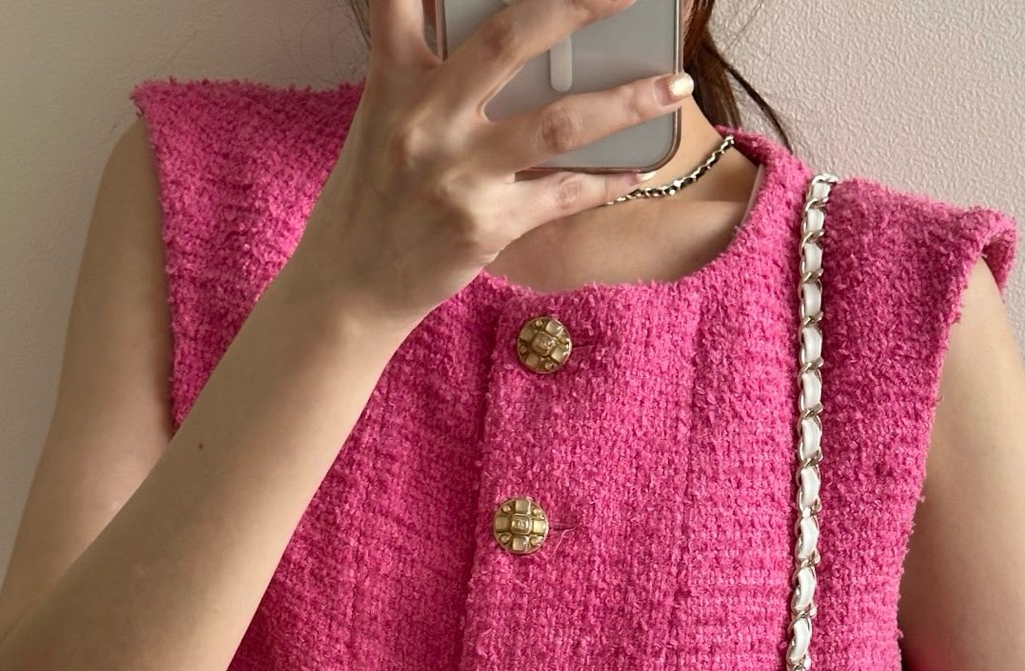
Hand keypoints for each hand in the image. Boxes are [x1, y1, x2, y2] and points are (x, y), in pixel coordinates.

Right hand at [287, 0, 686, 329]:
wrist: (350, 287)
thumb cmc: (372, 198)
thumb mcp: (382, 121)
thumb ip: (427, 76)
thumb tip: (501, 45)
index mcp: (395, 80)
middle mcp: (426, 117)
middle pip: (509, 38)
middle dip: (576, 6)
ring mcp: (459, 173)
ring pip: (558, 123)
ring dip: (626, 102)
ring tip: (674, 87)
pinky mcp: (486, 225)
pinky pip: (563, 194)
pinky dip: (606, 181)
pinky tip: (637, 170)